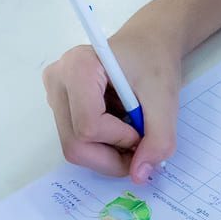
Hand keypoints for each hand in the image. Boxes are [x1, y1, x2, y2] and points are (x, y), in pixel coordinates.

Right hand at [41, 23, 182, 183]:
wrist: (147, 44)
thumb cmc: (154, 60)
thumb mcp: (165, 98)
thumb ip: (158, 138)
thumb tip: (140, 175)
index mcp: (77, 67)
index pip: (89, 127)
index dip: (120, 140)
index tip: (143, 130)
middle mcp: (57, 81)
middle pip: (75, 144)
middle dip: (112, 157)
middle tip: (140, 149)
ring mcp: (54, 95)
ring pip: (74, 148)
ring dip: (108, 153)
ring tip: (131, 134)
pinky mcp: (60, 106)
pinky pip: (76, 141)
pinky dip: (102, 147)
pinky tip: (119, 129)